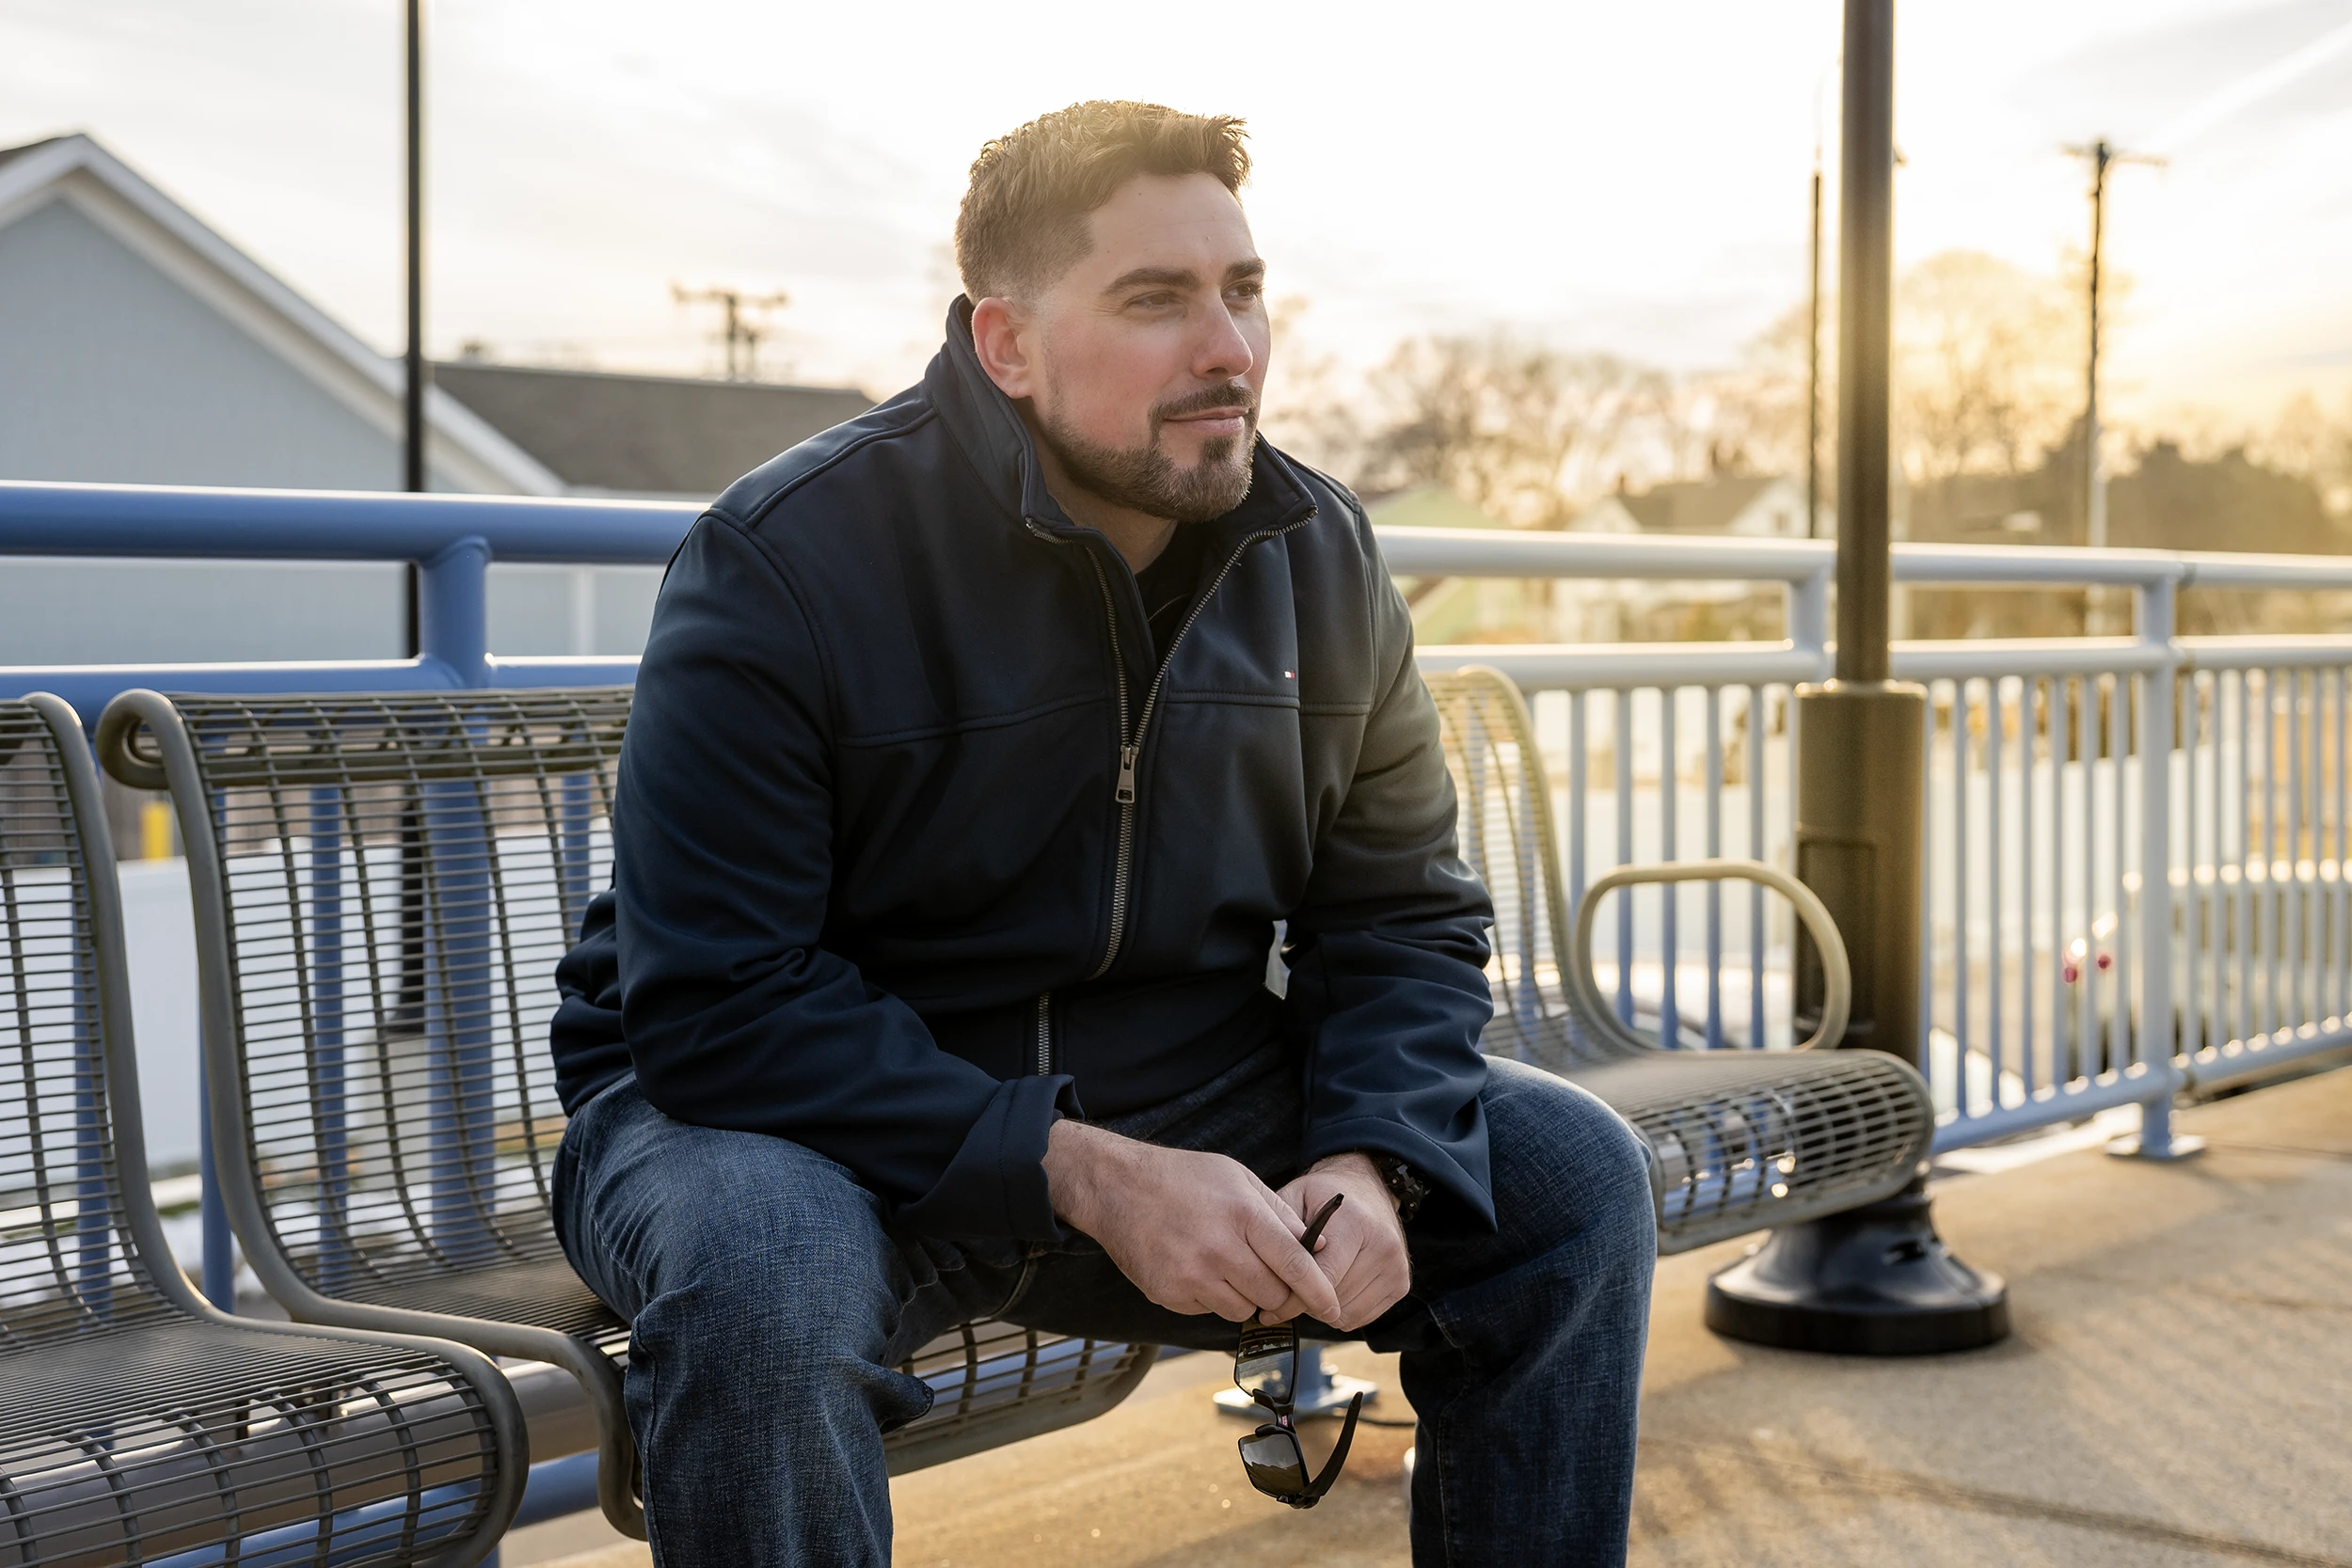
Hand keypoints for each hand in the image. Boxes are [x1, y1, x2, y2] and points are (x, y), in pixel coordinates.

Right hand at [1044, 1121, 1344, 1325]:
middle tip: (1265, 1271)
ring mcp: (1191, 1275)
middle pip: (1273, 1295)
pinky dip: (1213, 1297)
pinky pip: (1209, 1311)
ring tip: (1225, 1264)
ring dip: (1246, 1296)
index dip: (1319, 1291)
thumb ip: (1280, 1213)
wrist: (1116, 1187)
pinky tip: (1197, 1267)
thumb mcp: (1238, 1177)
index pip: (1295, 1264)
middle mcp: (1218, 1248)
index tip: (1334, 1309)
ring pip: (1243, 1310)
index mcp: (1242, 1214)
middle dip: (1278, 1290)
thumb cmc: (1183, 1177)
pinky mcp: (1169, 1295)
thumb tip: (1319, 1248)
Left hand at [1275, 1153, 1409, 1332]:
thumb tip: (1272, 1271)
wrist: (1367, 1187)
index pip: (1324, 1277)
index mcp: (1355, 1222)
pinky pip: (1360, 1318)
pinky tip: (1333, 1287)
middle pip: (1334, 1301)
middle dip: (1306, 1301)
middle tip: (1290, 1290)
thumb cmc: (1326, 1194)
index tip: (1272, 1309)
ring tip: (1314, 1283)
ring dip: (1323, 1308)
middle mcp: (1383, 1245)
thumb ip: (1282, 1230)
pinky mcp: (1402, 1284)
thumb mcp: (1295, 1195)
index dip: (1293, 1298)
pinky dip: (1341, 1311)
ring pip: (1345, 1315)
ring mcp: (1397, 1267)